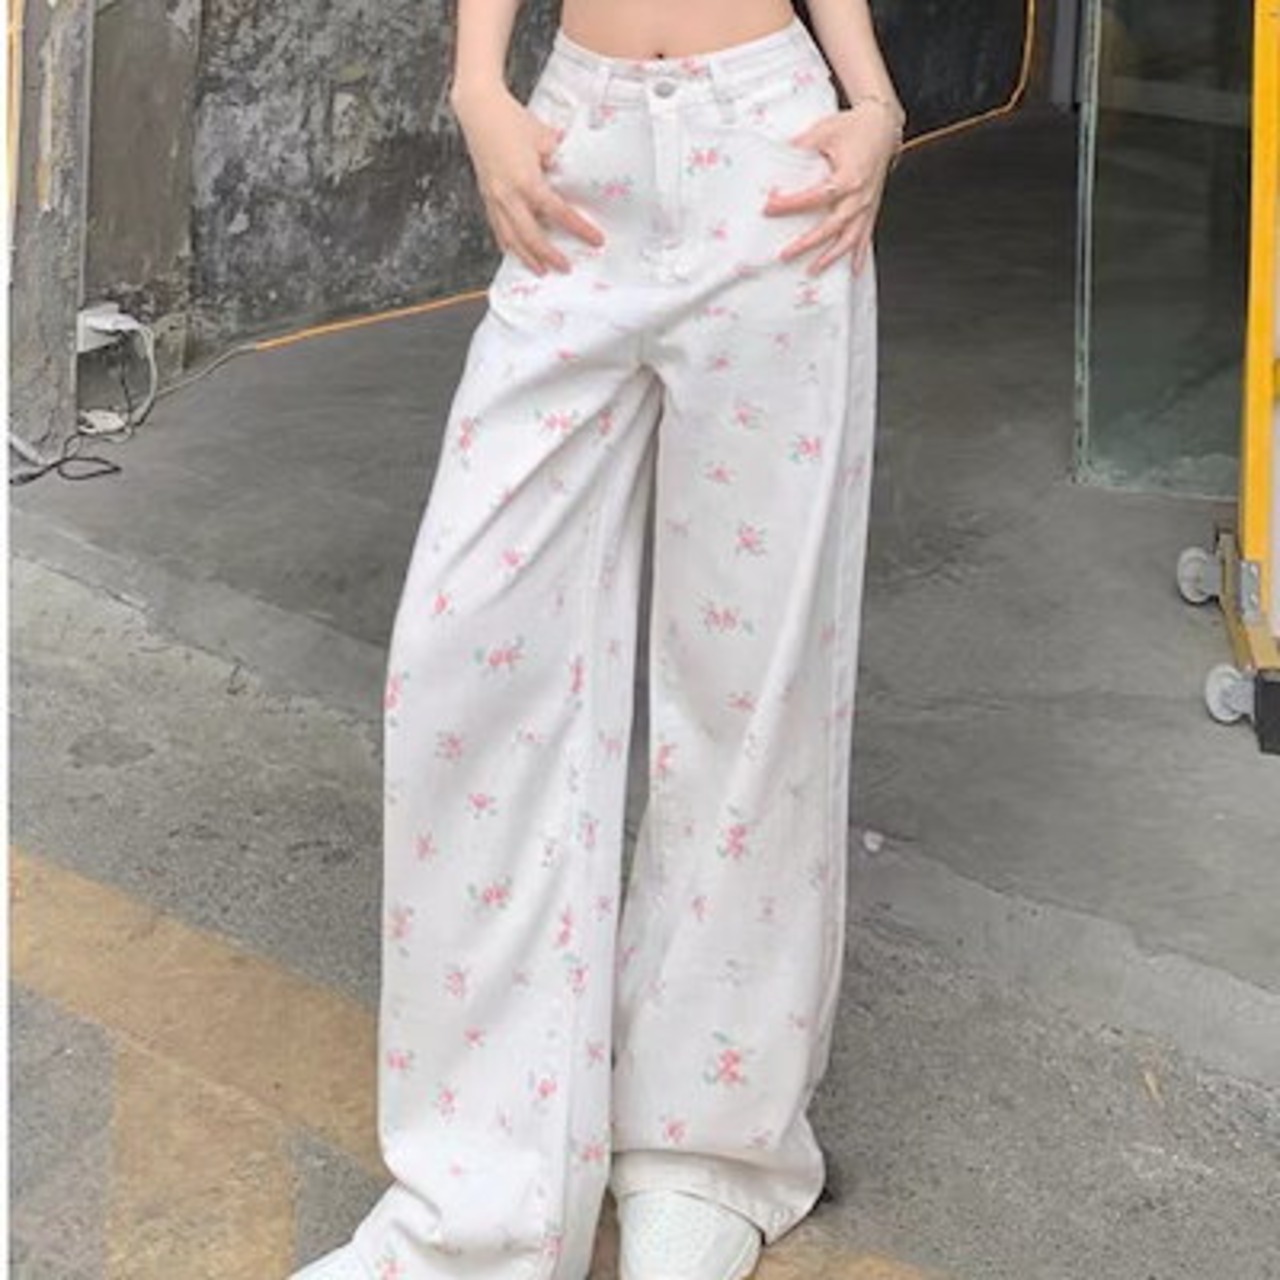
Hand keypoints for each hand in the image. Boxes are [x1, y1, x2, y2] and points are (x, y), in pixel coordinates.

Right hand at [452, 84, 604, 274]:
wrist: (479, 109)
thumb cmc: (511, 119)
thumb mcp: (545, 137)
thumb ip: (560, 159)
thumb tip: (573, 173)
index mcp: (527, 180)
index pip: (558, 212)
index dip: (579, 228)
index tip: (595, 240)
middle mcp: (509, 194)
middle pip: (532, 236)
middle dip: (550, 255)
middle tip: (566, 267)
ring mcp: (495, 197)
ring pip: (511, 238)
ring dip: (527, 257)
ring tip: (541, 270)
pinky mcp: (486, 196)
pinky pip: (497, 228)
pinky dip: (508, 243)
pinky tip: (515, 252)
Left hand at [761, 102, 901, 275]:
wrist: (883, 126)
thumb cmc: (855, 127)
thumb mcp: (824, 131)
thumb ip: (800, 146)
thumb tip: (775, 157)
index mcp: (849, 176)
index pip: (816, 196)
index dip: (792, 204)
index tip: (770, 207)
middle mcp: (860, 195)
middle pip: (833, 226)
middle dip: (809, 243)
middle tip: (786, 254)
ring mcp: (867, 204)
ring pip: (851, 238)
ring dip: (832, 257)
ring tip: (813, 270)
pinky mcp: (871, 208)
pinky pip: (866, 236)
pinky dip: (860, 255)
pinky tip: (853, 271)